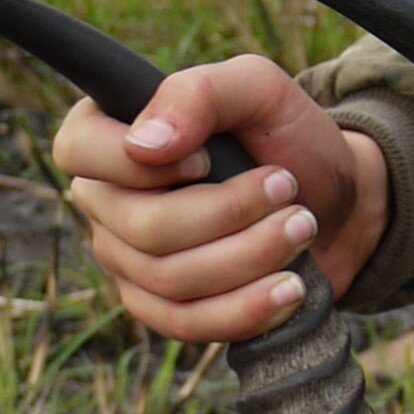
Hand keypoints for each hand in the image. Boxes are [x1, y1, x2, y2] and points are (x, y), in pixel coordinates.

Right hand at [53, 55, 392, 345]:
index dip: (141, 165)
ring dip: (251, 254)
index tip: (207, 158)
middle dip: (229, 213)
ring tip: (303, 227)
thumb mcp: (256, 89)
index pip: (78, 150)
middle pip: (142, 227)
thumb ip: (198, 94)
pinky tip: (290, 287)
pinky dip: (246, 308)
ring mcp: (127, 260)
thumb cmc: (287, 136)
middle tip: (288, 190)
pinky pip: (186, 323)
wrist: (336, 201)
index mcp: (109, 131)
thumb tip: (143, 145)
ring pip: (169, 279)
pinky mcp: (161, 308)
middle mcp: (105, 199)